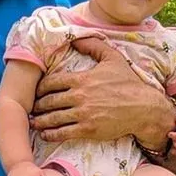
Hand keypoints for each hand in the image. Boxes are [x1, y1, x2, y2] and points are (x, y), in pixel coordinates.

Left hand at [30, 37, 174, 149]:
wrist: (144, 108)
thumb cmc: (128, 82)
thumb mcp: (112, 58)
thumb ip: (93, 45)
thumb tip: (76, 40)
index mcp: (81, 78)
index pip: (51, 83)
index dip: (40, 88)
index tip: (36, 92)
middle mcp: (79, 96)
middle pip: (49, 101)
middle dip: (37, 105)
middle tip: (31, 108)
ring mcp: (83, 114)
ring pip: (53, 118)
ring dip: (40, 121)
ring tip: (34, 122)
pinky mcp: (88, 129)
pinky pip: (63, 132)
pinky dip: (51, 134)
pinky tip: (45, 135)